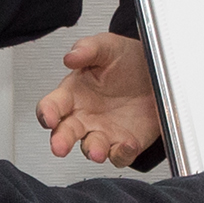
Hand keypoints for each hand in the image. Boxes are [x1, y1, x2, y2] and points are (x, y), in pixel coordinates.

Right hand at [36, 33, 161, 166]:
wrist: (156, 73)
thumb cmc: (127, 60)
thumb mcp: (108, 46)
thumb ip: (87, 49)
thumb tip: (70, 57)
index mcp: (74, 93)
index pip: (52, 105)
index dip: (47, 112)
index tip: (49, 117)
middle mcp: (85, 116)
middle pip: (65, 132)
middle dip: (60, 140)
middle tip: (59, 147)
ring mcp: (104, 132)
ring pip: (91, 148)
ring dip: (93, 151)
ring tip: (97, 151)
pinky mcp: (125, 143)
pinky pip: (119, 156)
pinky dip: (122, 154)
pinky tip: (127, 144)